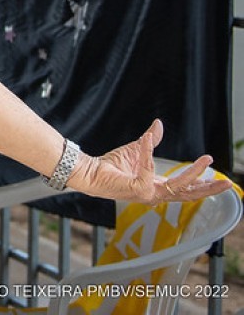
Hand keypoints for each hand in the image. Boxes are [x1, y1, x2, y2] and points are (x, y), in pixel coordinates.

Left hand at [73, 119, 232, 202]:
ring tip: (206, 160)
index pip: (186, 190)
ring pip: (177, 186)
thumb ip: (150, 140)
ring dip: (193, 173)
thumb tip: (159, 124)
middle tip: (228, 183)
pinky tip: (147, 139)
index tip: (220, 180)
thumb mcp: (136, 150)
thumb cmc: (111, 165)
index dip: (203, 185)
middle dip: (209, 189)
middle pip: (189, 195)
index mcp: (157, 186)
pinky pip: (148, 168)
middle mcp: (155, 194)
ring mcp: (146, 194)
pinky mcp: (136, 189)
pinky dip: (147, 151)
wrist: (90, 171)